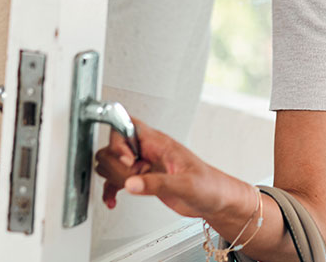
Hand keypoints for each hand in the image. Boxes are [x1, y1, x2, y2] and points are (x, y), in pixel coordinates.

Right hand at [94, 118, 243, 219]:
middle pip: (113, 147)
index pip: (127, 125)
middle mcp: (148, 150)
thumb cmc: (208, 185)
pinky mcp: (142, 179)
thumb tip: (131, 183)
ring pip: (110, 163)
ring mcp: (144, 164)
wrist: (215, 200)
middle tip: (135, 178)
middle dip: (117, 166)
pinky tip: (113, 200)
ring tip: (133, 187)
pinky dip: (110, 190)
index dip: (118, 142)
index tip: (126, 161)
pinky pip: (115, 180)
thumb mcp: (185, 184)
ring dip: (113, 178)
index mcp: (159, 142)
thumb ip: (157, 183)